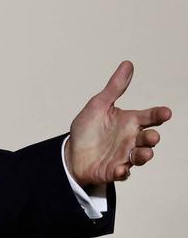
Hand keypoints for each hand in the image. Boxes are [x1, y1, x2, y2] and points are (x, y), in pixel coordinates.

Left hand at [65, 61, 171, 186]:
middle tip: (152, 136)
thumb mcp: (98, 105)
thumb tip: (128, 64)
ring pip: (140, 158)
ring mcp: (123, 156)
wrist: (72, 152)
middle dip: (151, 138)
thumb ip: (114, 87)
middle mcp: (131, 140)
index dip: (158, 115)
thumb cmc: (89, 128)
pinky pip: (120, 173)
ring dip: (143, 156)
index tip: (165, 112)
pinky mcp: (112, 170)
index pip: (149, 117)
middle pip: (147, 139)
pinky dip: (121, 172)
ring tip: (144, 153)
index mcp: (129, 122)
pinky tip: (119, 169)